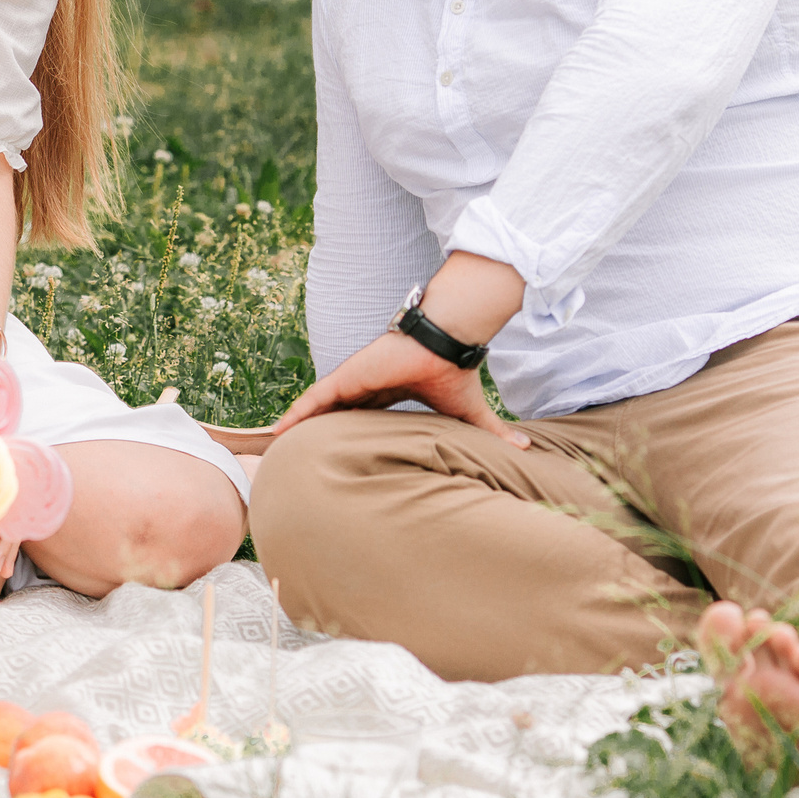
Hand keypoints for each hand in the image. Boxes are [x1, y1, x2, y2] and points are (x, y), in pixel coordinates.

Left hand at [271, 331, 531, 448]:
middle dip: (309, 433)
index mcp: (387, 396)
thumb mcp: (469, 413)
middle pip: (329, 414)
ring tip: (272, 447)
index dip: (341, 435)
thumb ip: (491, 433)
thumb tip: (526, 451)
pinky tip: (279, 430)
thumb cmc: (454, 371)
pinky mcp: (348, 376)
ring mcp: (353, 382)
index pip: (357, 418)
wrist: (446, 342)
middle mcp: (364, 389)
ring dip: (295, 425)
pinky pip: (315, 398)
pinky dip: (297, 413)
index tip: (328, 455)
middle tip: (288, 455)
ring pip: (316, 408)